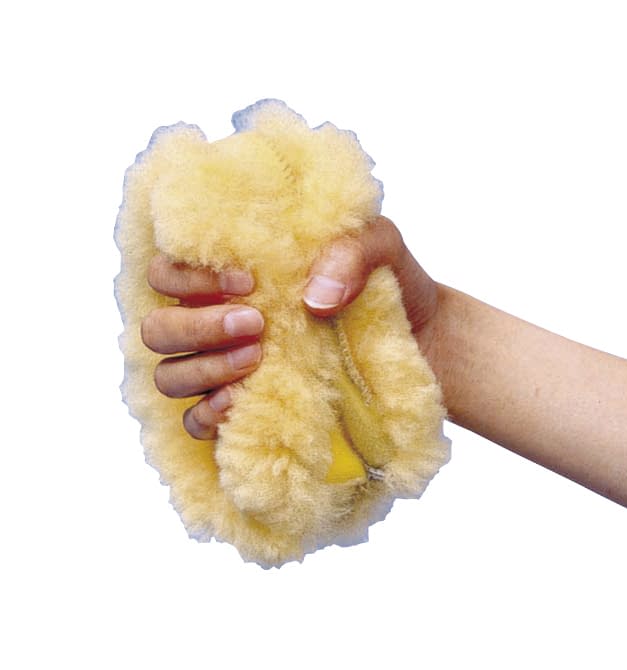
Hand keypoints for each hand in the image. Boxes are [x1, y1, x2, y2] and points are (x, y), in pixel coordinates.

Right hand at [142, 216, 440, 439]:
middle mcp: (219, 323)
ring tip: (257, 355)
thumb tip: (313, 297)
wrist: (425, 342)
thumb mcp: (383, 249)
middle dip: (197, 325)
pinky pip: (195, 421)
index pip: (168, 272)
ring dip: (205, 368)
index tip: (247, 281)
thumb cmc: (392, 288)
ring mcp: (227, 370)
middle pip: (159, 329)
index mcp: (235, 278)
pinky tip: (240, 399)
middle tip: (256, 324)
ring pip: (169, 375)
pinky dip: (208, 413)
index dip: (188, 276)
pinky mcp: (244, 410)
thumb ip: (353, 249)